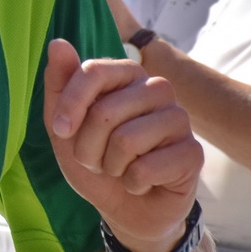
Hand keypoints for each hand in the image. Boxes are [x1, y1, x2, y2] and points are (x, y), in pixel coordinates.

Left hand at [44, 38, 201, 251]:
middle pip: (105, 112)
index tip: (61, 130)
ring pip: (125, 141)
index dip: (70, 104)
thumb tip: (57, 42)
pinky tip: (142, 182)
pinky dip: (133, 183)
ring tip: (120, 169)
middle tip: (98, 160)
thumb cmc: (97, 163)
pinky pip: (146, 168)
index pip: (94, 71)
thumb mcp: (65, 129)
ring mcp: (179, 118)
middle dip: (88, 148)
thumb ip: (59, 86)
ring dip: (111, 167)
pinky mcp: (193, 152)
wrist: (127, 209)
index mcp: (127, 76)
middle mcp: (157, 89)